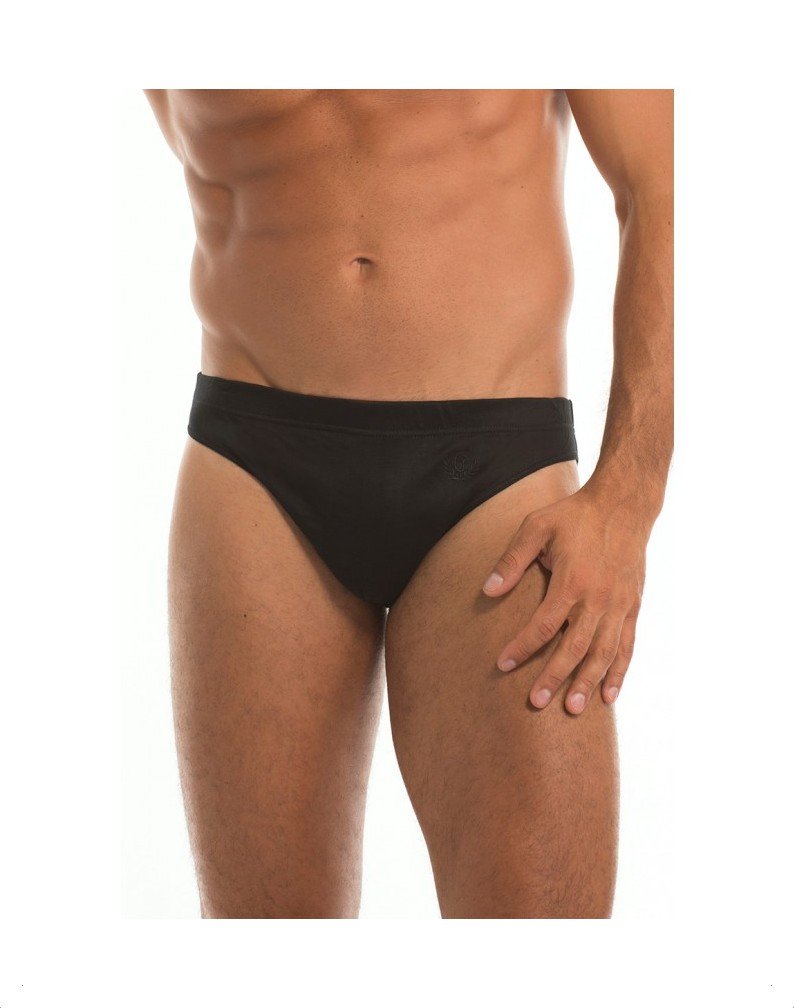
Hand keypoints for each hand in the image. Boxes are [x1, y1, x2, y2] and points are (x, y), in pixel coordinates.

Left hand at [482, 483, 649, 714]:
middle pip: (574, 648)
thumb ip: (512, 560)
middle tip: (536, 703)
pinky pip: (627, 646)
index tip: (502, 664)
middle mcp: (598, 599)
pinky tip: (609, 695)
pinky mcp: (633, 607)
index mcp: (572, 581)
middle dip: (554, 677)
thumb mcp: (537, 526)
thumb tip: (488, 590)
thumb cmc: (574, 516)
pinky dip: (619, 672)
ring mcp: (619, 605)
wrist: (623, 505)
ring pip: (603, 653)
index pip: (543, 625)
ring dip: (588, 682)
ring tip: (573, 709)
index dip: (522, 647)